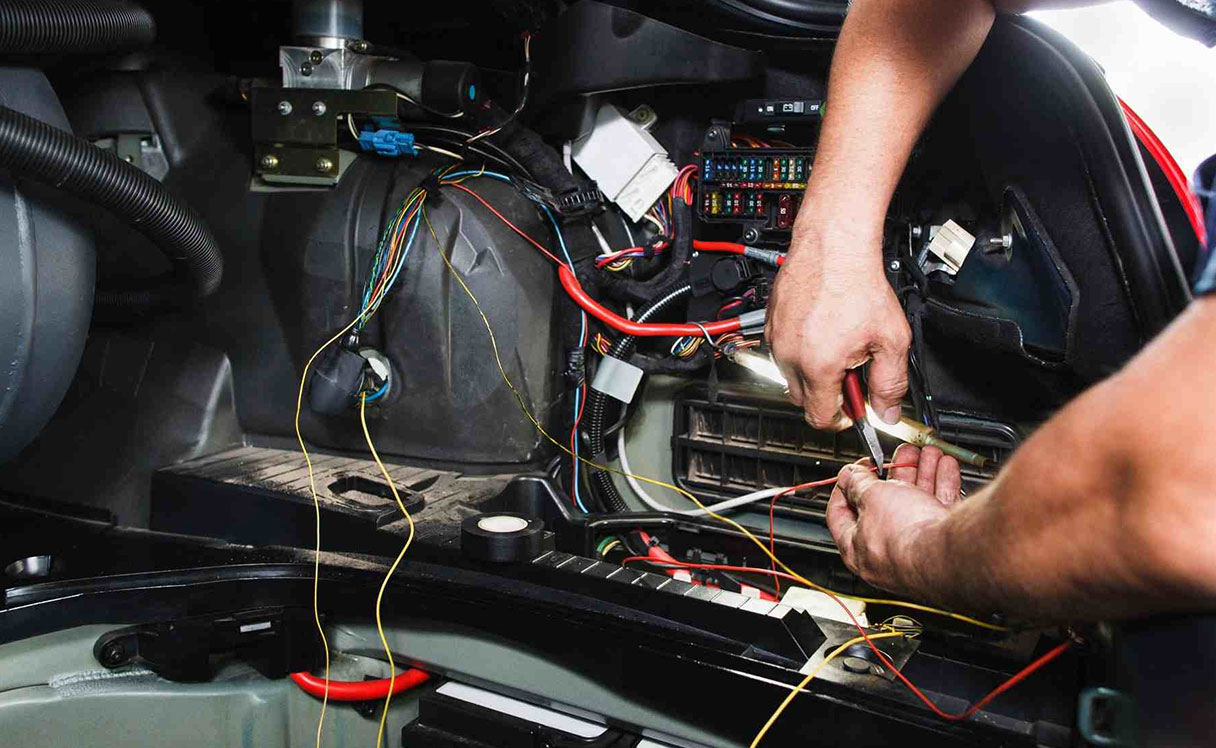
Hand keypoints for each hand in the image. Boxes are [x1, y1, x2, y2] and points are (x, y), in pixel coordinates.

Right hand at [765, 228, 910, 429]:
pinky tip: (822, 329)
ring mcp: (777, 339)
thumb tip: (888, 412)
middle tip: (851, 370)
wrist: (833, 246)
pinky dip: (800, 350)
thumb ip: (890, 383)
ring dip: (812, 371)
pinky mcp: (771, 324)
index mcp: (818, 367)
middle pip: (803, 400)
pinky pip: (782, 351)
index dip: (842, 418)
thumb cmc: (858, 283)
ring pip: (791, 375)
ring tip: (837, 343)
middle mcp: (790, 356)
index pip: (820, 418)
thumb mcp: (891, 339)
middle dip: (827, 394)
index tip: (853, 408)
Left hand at [826, 444, 960, 594]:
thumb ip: (857, 483)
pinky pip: (939, 509)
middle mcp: (887, 553)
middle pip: (885, 505)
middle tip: (898, 456)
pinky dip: (942, 484)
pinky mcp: (943, 544)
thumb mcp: (871, 497)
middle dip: (895, 474)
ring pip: (916, 503)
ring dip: (921, 473)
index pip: (841, 515)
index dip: (845, 487)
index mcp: (858, 549)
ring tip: (926, 454)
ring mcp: (917, 550)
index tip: (854, 471)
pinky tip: (945, 466)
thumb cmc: (904, 535)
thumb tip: (848, 476)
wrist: (950, 552)